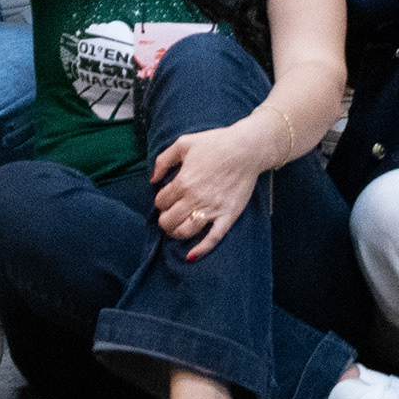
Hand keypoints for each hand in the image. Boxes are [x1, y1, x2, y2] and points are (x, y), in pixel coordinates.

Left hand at [149, 125, 267, 264]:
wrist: (246, 149)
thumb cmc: (215, 143)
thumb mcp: (184, 143)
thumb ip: (163, 160)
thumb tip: (152, 179)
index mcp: (183, 182)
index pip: (161, 201)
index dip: (160, 201)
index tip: (166, 197)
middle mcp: (195, 198)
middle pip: (169, 220)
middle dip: (164, 220)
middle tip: (167, 216)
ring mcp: (212, 209)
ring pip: (185, 231)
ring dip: (175, 233)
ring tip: (175, 229)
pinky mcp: (228, 216)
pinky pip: (213, 238)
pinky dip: (201, 249)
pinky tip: (191, 255)